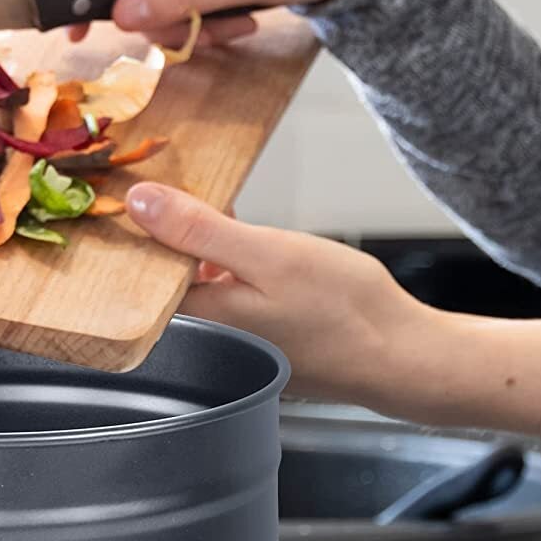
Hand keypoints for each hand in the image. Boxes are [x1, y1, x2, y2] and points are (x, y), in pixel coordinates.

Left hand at [125, 183, 430, 407]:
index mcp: (204, 317)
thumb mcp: (268, 253)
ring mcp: (241, 341)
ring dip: (208, 248)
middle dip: (175, 233)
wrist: (401, 357)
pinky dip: (235, 268)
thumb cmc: (344, 310)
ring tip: (220, 208)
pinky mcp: (265, 340)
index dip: (141, 227)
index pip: (145, 271)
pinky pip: (233, 295)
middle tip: (183, 184)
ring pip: (206, 284)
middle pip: (174, 277)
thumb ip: (200, 231)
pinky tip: (253, 244)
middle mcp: (214, 336)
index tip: (143, 188)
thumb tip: (139, 203)